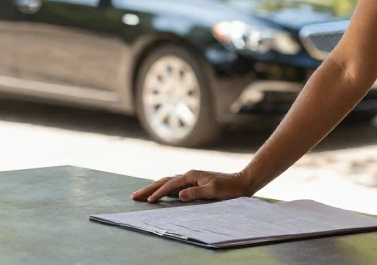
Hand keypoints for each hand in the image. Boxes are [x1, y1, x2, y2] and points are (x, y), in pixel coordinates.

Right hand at [130, 169, 254, 202]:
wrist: (242, 182)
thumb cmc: (229, 187)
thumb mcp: (214, 190)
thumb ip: (196, 192)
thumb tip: (179, 194)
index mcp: (191, 175)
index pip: (170, 184)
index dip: (158, 193)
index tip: (148, 201)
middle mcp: (189, 175)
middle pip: (164, 181)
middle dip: (149, 189)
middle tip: (134, 196)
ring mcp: (191, 178)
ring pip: (168, 182)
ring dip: (155, 188)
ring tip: (143, 195)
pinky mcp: (195, 183)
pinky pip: (175, 186)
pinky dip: (165, 189)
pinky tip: (162, 194)